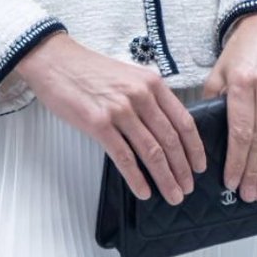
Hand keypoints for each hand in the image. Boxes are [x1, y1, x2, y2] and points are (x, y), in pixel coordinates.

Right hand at [13, 33, 206, 203]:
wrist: (56, 61)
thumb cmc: (90, 70)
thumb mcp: (129, 76)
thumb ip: (149, 98)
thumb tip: (166, 131)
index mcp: (151, 83)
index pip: (183, 121)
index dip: (194, 148)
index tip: (199, 166)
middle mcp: (140, 95)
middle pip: (170, 140)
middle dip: (182, 169)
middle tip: (188, 188)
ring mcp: (119, 109)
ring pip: (151, 151)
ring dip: (165, 178)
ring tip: (172, 195)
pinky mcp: (98, 123)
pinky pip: (124, 157)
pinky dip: (137, 178)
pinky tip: (143, 191)